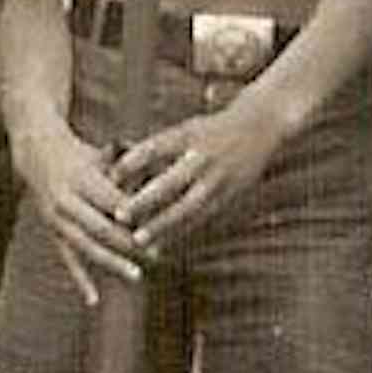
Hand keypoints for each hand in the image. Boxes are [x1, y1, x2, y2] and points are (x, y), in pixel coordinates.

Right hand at [16, 123, 145, 303]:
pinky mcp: (52, 233)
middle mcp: (66, 200)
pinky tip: (94, 300)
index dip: (133, 215)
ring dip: (112, 262)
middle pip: (101, 226)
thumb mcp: (102, 155)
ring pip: (86, 246)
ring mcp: (57, 219)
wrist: (36, 152)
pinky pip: (68, 260)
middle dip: (129, 242)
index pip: (112, 200)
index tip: (158, 225)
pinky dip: (81, 280)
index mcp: (80, 177)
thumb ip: (128, 172)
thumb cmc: (81, 154)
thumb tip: (163, 186)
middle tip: (157, 254)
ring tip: (136, 276)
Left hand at [114, 95, 281, 253]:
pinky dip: (182, 233)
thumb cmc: (211, 129)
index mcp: (188, 136)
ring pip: (186, 208)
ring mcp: (218, 179)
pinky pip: (202, 219)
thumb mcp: (186, 129)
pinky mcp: (230, 195)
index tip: (110, 176)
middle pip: (170, 183)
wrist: (260, 126)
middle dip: (144, 201)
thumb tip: (117, 168)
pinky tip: (163, 246)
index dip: (132, 162)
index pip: (154, 148)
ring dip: (162, 226)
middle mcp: (203, 158)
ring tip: (138, 241)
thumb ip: (158, 149)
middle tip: (119, 216)